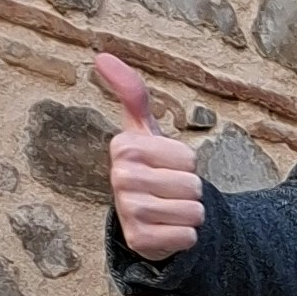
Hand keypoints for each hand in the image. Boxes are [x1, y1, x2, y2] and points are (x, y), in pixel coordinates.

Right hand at [92, 53, 205, 261]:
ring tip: (168, 210)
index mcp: (124, 147)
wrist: (143, 220)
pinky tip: (167, 231)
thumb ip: (132, 94)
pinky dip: (186, 237)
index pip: (189, 158)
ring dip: (189, 214)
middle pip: (194, 185)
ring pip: (194, 212)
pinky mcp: (139, 240)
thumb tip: (102, 55)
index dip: (186, 165)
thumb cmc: (149, 169)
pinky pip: (188, 237)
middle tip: (168, 193)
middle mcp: (120, 176)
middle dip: (190, 191)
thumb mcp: (144, 132)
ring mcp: (127, 210)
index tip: (165, 167)